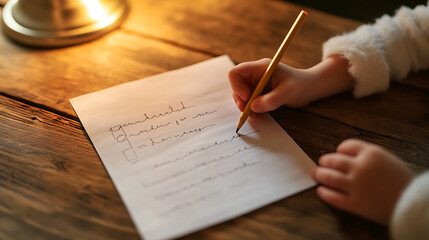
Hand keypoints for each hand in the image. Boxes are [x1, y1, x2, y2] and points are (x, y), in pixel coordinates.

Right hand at [228, 55, 354, 111]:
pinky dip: (252, 110)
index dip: (237, 86)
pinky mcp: (260, 92)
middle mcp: (256, 74)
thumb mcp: (288, 92)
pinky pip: (249, 102)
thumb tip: (254, 107)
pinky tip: (259, 116)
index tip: (247, 98)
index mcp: (261, 67)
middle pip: (236, 85)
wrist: (311, 88)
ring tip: (256, 116)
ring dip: (246, 107)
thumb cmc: (302, 85)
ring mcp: (257, 83)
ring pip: (241, 95)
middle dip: (240, 100)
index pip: (237, 72)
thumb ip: (271, 100)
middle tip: (248, 112)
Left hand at [312, 139, 414, 224]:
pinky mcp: (355, 203)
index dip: (339, 150)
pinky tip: (321, 191)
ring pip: (329, 177)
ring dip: (320, 174)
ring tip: (316, 174)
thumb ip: (368, 157)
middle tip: (321, 164)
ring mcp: (356, 186)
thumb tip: (345, 156)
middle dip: (325, 162)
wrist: (414, 204)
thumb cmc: (402, 182)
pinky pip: (333, 197)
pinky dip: (324, 193)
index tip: (337, 154)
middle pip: (333, 160)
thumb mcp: (388, 160)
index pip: (346, 146)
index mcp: (372, 154)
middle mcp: (361, 167)